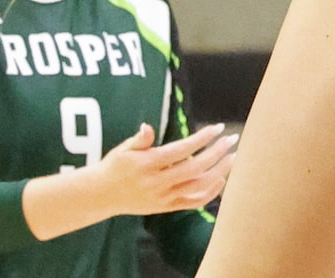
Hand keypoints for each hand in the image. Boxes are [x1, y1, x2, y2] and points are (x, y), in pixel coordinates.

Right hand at [89, 123, 234, 215]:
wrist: (101, 196)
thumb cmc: (115, 166)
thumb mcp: (123, 150)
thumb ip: (140, 140)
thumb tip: (147, 127)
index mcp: (147, 165)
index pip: (181, 150)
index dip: (202, 138)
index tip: (218, 127)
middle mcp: (156, 183)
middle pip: (194, 168)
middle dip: (217, 153)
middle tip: (232, 139)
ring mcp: (162, 198)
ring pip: (197, 187)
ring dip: (219, 171)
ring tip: (233, 157)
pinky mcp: (165, 208)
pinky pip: (192, 203)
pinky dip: (209, 193)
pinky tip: (222, 180)